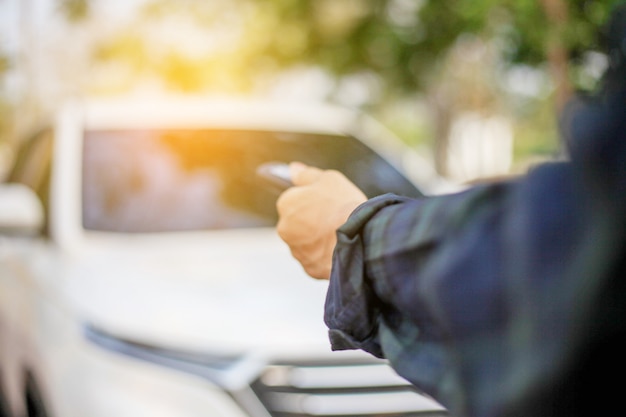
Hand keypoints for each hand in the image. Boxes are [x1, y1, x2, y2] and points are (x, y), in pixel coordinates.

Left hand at [276, 162, 366, 278]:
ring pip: (306, 243)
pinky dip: (325, 255)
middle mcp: (285, 229)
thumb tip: (293, 169)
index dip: (311, 200)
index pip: (293, 199)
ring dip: (318, 239)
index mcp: (286, 204)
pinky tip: (339, 248)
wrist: (361, 237)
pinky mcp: (309, 267)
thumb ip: (306, 175)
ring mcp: (296, 251)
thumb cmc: (344, 205)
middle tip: (334, 217)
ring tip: (339, 234)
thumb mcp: (328, 179)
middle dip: (311, 221)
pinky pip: (316, 259)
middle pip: (297, 223)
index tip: (326, 202)